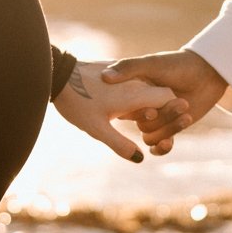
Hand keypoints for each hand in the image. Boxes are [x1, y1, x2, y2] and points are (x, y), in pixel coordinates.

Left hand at [53, 60, 186, 162]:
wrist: (58, 75)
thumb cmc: (77, 103)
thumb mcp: (97, 129)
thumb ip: (120, 144)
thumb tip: (140, 158)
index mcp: (135, 93)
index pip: (169, 97)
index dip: (173, 111)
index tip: (168, 125)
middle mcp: (135, 81)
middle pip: (161, 93)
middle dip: (165, 110)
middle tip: (155, 125)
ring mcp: (125, 76)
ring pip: (147, 88)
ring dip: (150, 104)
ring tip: (140, 119)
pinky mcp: (116, 74)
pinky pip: (135, 84)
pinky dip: (137, 97)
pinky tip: (125, 110)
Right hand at [101, 49, 227, 155]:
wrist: (207, 71)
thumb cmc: (178, 64)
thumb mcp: (152, 63)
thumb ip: (129, 68)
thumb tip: (104, 77)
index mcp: (133, 91)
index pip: (124, 109)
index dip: (137, 113)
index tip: (153, 111)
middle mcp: (142, 106)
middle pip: (141, 125)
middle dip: (160, 119)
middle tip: (181, 104)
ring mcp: (156, 118)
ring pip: (150, 136)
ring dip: (168, 129)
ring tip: (186, 116)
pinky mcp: (170, 127)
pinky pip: (158, 144)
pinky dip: (161, 147)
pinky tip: (167, 143)